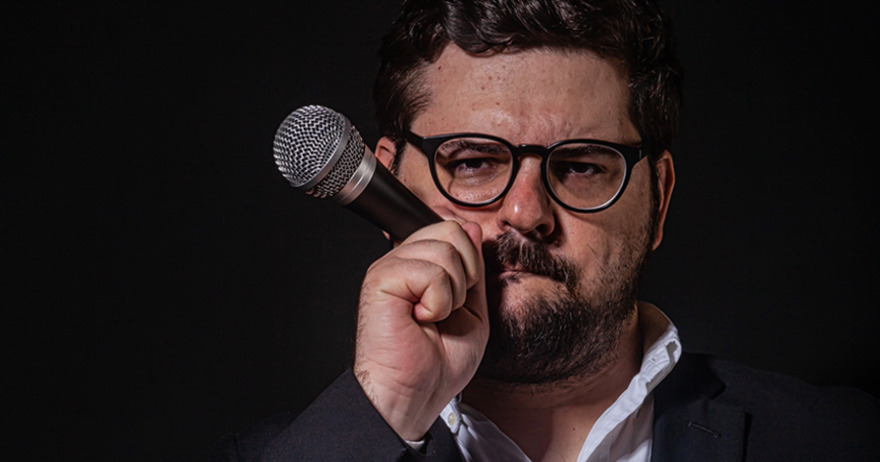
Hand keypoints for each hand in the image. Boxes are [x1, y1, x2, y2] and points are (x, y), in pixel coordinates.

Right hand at [353, 219, 488, 440]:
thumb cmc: (437, 363)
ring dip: (450, 295)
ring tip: (431, 316)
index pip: (454, 229)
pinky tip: (419, 319)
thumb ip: (473, 269)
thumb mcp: (473, 309)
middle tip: (445, 308)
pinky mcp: (381, 279)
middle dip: (465, 275)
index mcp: (421, 264)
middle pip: (452, 230)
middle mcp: (402, 260)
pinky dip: (436, 304)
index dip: (470, 262)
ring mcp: (389, 266)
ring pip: (445, 250)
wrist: (415, 394)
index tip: (458, 298)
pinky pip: (430, 273)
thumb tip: (471, 228)